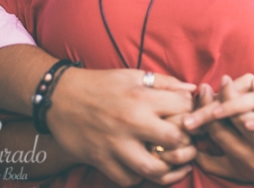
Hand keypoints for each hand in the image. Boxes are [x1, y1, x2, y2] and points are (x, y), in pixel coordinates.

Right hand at [46, 68, 195, 185]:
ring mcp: (116, 144)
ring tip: (170, 161)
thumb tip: (192, 89)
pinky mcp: (101, 160)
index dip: (193, 114)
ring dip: (167, 168)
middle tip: (185, 142)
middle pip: (175, 140)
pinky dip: (140, 177)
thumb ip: (165, 82)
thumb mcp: (134, 75)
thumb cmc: (102, 84)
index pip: (184, 109)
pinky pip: (128, 179)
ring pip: (154, 168)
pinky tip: (145, 167)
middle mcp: (132, 122)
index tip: (190, 117)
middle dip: (186, 143)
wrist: (60, 97)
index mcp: (142, 98)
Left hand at [189, 74, 253, 185]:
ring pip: (214, 142)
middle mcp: (252, 155)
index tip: (224, 79)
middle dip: (208, 106)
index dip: (229, 94)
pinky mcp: (237, 173)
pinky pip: (211, 165)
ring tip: (201, 103)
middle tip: (204, 89)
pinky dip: (199, 151)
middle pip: (221, 128)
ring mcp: (243, 166)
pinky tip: (196, 134)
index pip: (240, 115)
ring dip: (204, 122)